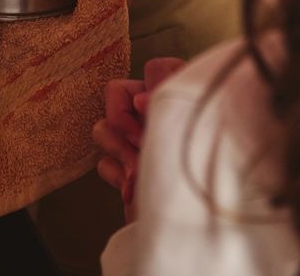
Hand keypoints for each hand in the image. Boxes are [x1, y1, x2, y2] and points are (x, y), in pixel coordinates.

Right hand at [93, 57, 185, 220]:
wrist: (190, 232)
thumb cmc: (196, 177)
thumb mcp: (184, 129)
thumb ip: (162, 103)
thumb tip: (140, 99)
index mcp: (178, 95)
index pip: (155, 67)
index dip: (147, 87)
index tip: (149, 111)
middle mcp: (156, 114)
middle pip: (116, 93)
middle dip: (124, 124)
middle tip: (142, 145)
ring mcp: (138, 143)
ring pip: (103, 127)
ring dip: (119, 151)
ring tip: (138, 172)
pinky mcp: (126, 171)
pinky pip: (103, 162)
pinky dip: (116, 175)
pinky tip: (132, 187)